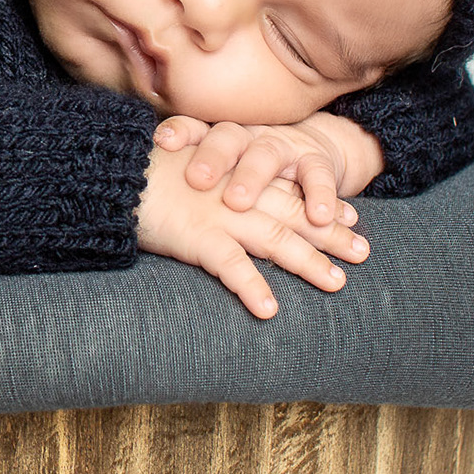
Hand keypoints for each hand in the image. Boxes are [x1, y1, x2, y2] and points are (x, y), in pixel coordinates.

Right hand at [137, 141, 368, 318]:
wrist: (109, 170)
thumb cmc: (140, 169)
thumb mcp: (183, 164)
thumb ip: (207, 180)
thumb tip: (218, 192)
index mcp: (233, 175)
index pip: (286, 188)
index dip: (320, 201)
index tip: (349, 213)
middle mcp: (234, 194)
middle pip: (293, 214)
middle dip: (330, 233)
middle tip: (364, 250)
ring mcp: (219, 215)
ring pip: (276, 239)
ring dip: (309, 262)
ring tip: (337, 283)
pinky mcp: (196, 236)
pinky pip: (231, 266)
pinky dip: (251, 287)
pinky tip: (270, 309)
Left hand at [153, 112, 382, 226]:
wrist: (311, 148)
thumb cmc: (250, 165)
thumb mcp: (220, 166)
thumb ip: (187, 174)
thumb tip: (135, 182)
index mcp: (220, 137)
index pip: (195, 128)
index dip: (179, 132)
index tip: (161, 141)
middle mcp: (249, 136)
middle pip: (227, 140)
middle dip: (211, 158)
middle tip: (196, 179)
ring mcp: (283, 146)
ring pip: (266, 156)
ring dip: (252, 178)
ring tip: (237, 202)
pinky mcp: (317, 162)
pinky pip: (318, 177)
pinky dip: (321, 197)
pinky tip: (318, 218)